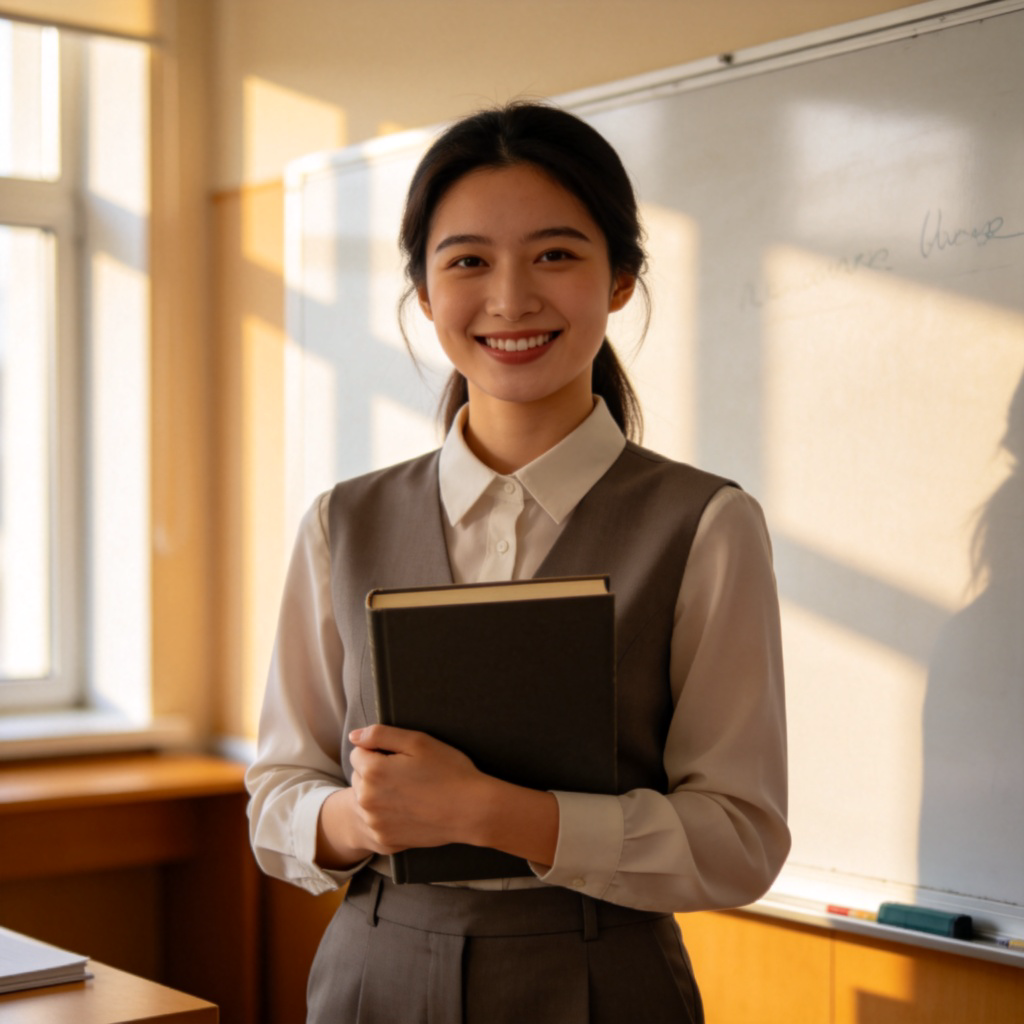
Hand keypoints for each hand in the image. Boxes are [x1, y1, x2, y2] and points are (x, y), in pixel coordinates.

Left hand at [347, 724, 485, 852]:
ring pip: (365, 800)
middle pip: (358, 776)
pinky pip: (375, 820)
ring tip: (409, 793)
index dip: (379, 751)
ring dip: (378, 794)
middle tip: (407, 775)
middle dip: (375, 772)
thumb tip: (354, 736)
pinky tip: (409, 810)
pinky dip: (386, 815)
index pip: (357, 753)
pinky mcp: (384, 839)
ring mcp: (374, 822)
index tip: (402, 758)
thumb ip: (380, 734)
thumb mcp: (418, 741)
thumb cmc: (448, 771)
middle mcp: (367, 799)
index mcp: (373, 771)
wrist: (471, 811)